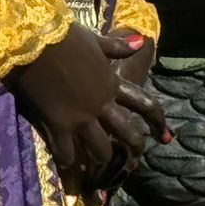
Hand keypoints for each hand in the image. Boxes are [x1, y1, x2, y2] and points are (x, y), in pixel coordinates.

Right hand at [7, 24, 165, 193]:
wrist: (37, 41)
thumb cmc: (65, 37)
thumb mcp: (95, 40)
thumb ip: (117, 46)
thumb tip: (139, 42)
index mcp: (112, 83)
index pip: (145, 104)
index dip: (159, 122)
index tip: (167, 138)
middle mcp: (101, 104)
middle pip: (127, 134)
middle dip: (132, 149)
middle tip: (132, 160)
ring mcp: (82, 117)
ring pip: (101, 150)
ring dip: (100, 159)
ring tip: (96, 167)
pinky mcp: (59, 125)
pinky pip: (66, 153)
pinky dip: (67, 162)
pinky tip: (66, 165)